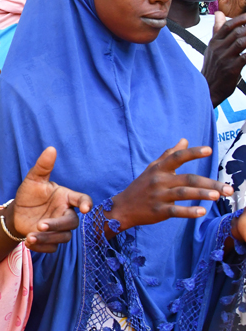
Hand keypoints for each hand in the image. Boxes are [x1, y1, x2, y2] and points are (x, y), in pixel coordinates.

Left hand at [11, 147, 92, 252]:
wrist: (17, 212)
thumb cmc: (29, 194)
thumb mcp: (33, 179)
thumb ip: (43, 166)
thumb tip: (51, 149)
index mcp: (66, 198)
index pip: (82, 199)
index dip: (86, 203)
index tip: (85, 208)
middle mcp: (66, 214)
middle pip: (71, 222)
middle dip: (56, 225)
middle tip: (40, 225)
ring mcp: (60, 229)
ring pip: (62, 238)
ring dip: (47, 238)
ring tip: (30, 236)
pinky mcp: (52, 241)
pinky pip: (52, 248)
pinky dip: (41, 247)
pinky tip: (29, 243)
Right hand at [108, 139, 232, 232]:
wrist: (123, 206)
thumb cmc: (141, 186)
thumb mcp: (153, 168)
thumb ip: (169, 155)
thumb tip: (184, 140)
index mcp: (159, 169)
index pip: (177, 157)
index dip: (193, 153)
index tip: (209, 150)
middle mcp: (159, 180)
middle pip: (187, 179)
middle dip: (209, 183)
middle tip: (228, 189)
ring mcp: (159, 196)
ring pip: (183, 194)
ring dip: (201, 194)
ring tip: (217, 196)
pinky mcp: (159, 211)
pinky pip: (176, 211)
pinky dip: (189, 212)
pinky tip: (202, 211)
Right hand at [202, 11, 245, 106]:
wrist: (207, 88)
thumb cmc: (212, 68)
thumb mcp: (212, 47)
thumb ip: (218, 30)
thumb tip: (219, 13)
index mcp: (214, 42)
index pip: (228, 25)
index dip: (241, 19)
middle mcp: (218, 49)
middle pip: (238, 32)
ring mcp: (224, 58)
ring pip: (242, 42)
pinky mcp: (231, 68)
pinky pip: (245, 57)